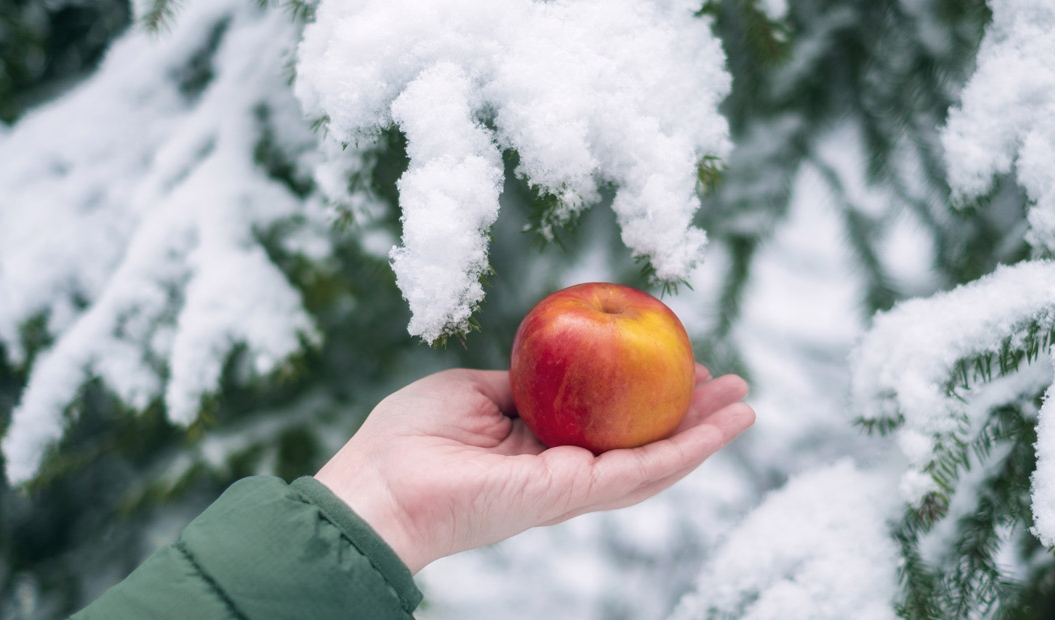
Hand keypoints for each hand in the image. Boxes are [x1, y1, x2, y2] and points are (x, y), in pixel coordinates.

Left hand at [314, 366, 753, 572]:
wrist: (380, 484)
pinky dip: (687, 451)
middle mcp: (564, 471)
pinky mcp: (571, 494)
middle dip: (689, 417)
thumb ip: (519, 381)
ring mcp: (571, 486)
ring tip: (747, 406)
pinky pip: (641, 472)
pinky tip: (722, 428)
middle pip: (641, 443)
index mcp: (540, 447)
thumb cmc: (410, 436)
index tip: (675, 365)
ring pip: (655, 462)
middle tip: (731, 385)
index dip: (646, 398)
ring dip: (704, 436)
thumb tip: (549, 359)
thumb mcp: (474, 391)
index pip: (609, 424)